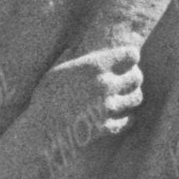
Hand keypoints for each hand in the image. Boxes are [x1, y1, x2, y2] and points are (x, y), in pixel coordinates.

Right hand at [24, 37, 144, 148]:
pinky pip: (128, 120)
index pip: (130, 55)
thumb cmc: (43, 98)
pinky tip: (119, 115)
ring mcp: (109, 107)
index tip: (126, 60)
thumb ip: (68, 57)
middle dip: (133, 76)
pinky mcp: (108, 126)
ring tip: (125, 96)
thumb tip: (73, 47)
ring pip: (136, 98)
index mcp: (95, 66)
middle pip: (137, 77)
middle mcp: (106, 84)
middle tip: (126, 79)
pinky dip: (126, 118)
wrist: (42, 130)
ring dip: (132, 96)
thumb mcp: (54, 71)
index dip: (129, 56)